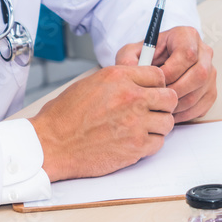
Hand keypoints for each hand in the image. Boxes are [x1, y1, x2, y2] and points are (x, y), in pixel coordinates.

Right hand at [28, 65, 177, 181]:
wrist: (52, 144)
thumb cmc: (64, 117)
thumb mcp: (90, 83)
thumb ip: (119, 81)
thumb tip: (138, 82)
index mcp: (118, 77)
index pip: (158, 75)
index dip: (156, 85)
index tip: (151, 93)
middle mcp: (131, 97)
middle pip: (170, 98)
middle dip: (163, 105)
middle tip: (152, 111)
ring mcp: (136, 123)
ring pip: (167, 122)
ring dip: (157, 126)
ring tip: (141, 128)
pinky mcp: (136, 146)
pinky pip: (159, 142)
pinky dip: (150, 143)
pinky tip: (134, 141)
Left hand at [116, 26, 216, 122]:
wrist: (156, 65)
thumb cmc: (146, 57)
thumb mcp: (132, 53)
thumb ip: (127, 59)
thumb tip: (130, 70)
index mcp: (187, 35)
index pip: (187, 55)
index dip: (170, 73)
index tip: (155, 82)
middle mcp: (204, 52)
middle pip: (199, 75)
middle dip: (175, 91)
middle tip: (157, 99)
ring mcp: (211, 72)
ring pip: (199, 93)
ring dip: (178, 105)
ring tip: (159, 108)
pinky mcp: (211, 91)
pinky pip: (202, 107)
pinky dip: (184, 114)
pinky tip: (168, 112)